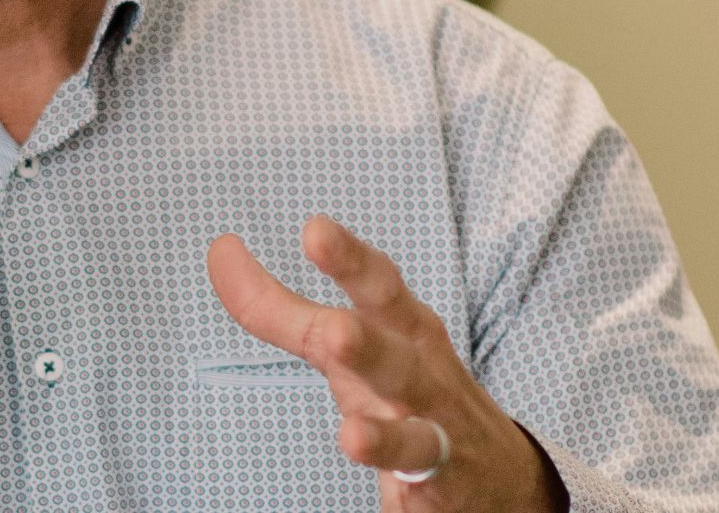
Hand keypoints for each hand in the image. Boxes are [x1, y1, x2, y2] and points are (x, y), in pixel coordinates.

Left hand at [206, 216, 566, 511]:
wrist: (497, 472)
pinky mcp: (437, 486)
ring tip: (352, 437)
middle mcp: (423, 376)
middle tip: (336, 333)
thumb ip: (285, 309)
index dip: (345, 259)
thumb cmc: (406, 388)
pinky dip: (398, 496)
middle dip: (366, 346)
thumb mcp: (353, 342)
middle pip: (394, 358)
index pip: (379, 285)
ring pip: (415, 437)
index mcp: (405, 329)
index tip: (305, 233)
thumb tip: (220, 252)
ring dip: (384, 440)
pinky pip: (417, 492)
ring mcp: (435, 436)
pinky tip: (382, 502)